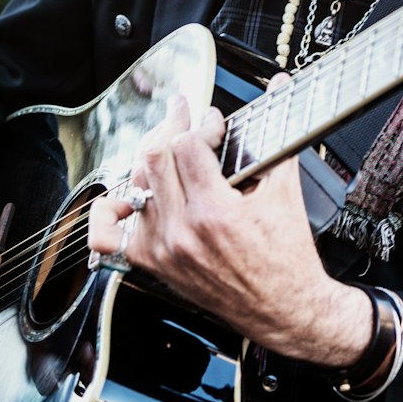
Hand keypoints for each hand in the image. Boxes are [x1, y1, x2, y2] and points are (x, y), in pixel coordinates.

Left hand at [87, 95, 371, 366]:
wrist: (285, 310)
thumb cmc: (288, 259)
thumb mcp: (286, 194)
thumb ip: (277, 137)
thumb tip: (280, 91)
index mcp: (215, 214)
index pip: (190, 145)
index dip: (202, 123)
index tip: (213, 120)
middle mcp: (182, 232)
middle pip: (156, 157)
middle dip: (171, 125)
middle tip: (183, 112)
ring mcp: (162, 250)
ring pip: (137, 184)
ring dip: (152, 157)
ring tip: (169, 144)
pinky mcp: (153, 264)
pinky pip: (114, 231)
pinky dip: (116, 207)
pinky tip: (128, 192)